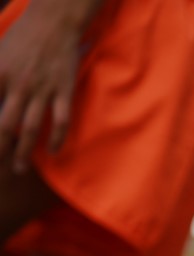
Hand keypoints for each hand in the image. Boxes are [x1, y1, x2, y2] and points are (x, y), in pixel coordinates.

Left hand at [0, 0, 95, 172]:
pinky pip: (60, 121)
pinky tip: (51, 152)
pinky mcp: (63, 91)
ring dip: (23, 152)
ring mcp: (42, 90)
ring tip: (18, 169)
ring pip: (30, 128)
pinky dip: (56, 139)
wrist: (54, 22)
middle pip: (5, 126)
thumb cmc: (23, 37)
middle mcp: (18, 85)